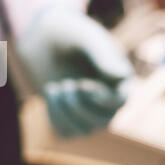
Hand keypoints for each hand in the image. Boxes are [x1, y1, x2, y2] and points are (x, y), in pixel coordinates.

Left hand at [17, 6, 132, 136]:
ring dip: (65, 111)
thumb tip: (122, 76)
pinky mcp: (68, 115)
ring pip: (84, 130)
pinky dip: (54, 117)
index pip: (120, 101)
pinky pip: (65, 132)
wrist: (42, 37)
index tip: (83, 84)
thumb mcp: (86, 38)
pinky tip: (50, 93)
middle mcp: (107, 98)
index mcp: (119, 79)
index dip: (102, 99)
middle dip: (79, 105)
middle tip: (65, 83)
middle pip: (103, 122)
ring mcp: (87, 110)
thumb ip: (103, 55)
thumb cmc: (69, 33)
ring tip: (54, 87)